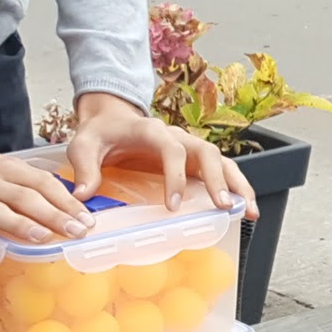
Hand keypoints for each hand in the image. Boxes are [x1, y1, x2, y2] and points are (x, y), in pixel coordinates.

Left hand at [65, 92, 253, 217]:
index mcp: (150, 130)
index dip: (175, 176)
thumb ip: (83, 168)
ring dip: (237, 185)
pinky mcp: (192, 162)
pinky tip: (242, 208)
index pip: (171, 149)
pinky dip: (234, 188)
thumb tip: (83, 196)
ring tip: (247, 211)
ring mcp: (187, 149)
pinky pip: (219, 172)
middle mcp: (176, 137)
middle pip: (207, 153)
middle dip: (218, 179)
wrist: (110, 120)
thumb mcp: (84, 146)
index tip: (173, 205)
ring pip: (221, 161)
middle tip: (223, 206)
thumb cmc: (100, 132)